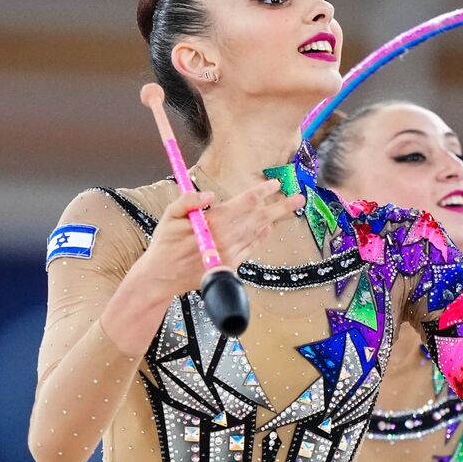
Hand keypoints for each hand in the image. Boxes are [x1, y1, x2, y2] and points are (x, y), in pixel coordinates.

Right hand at [133, 178, 305, 302]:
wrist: (163, 277)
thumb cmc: (165, 244)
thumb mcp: (169, 216)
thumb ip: (188, 201)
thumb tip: (210, 196)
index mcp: (214, 222)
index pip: (245, 203)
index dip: (262, 192)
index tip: (275, 184)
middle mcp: (227, 237)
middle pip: (259, 217)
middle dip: (281, 206)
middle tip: (299, 197)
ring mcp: (231, 253)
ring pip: (258, 232)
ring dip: (274, 219)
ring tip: (289, 209)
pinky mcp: (231, 265)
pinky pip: (251, 248)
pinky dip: (261, 237)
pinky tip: (267, 228)